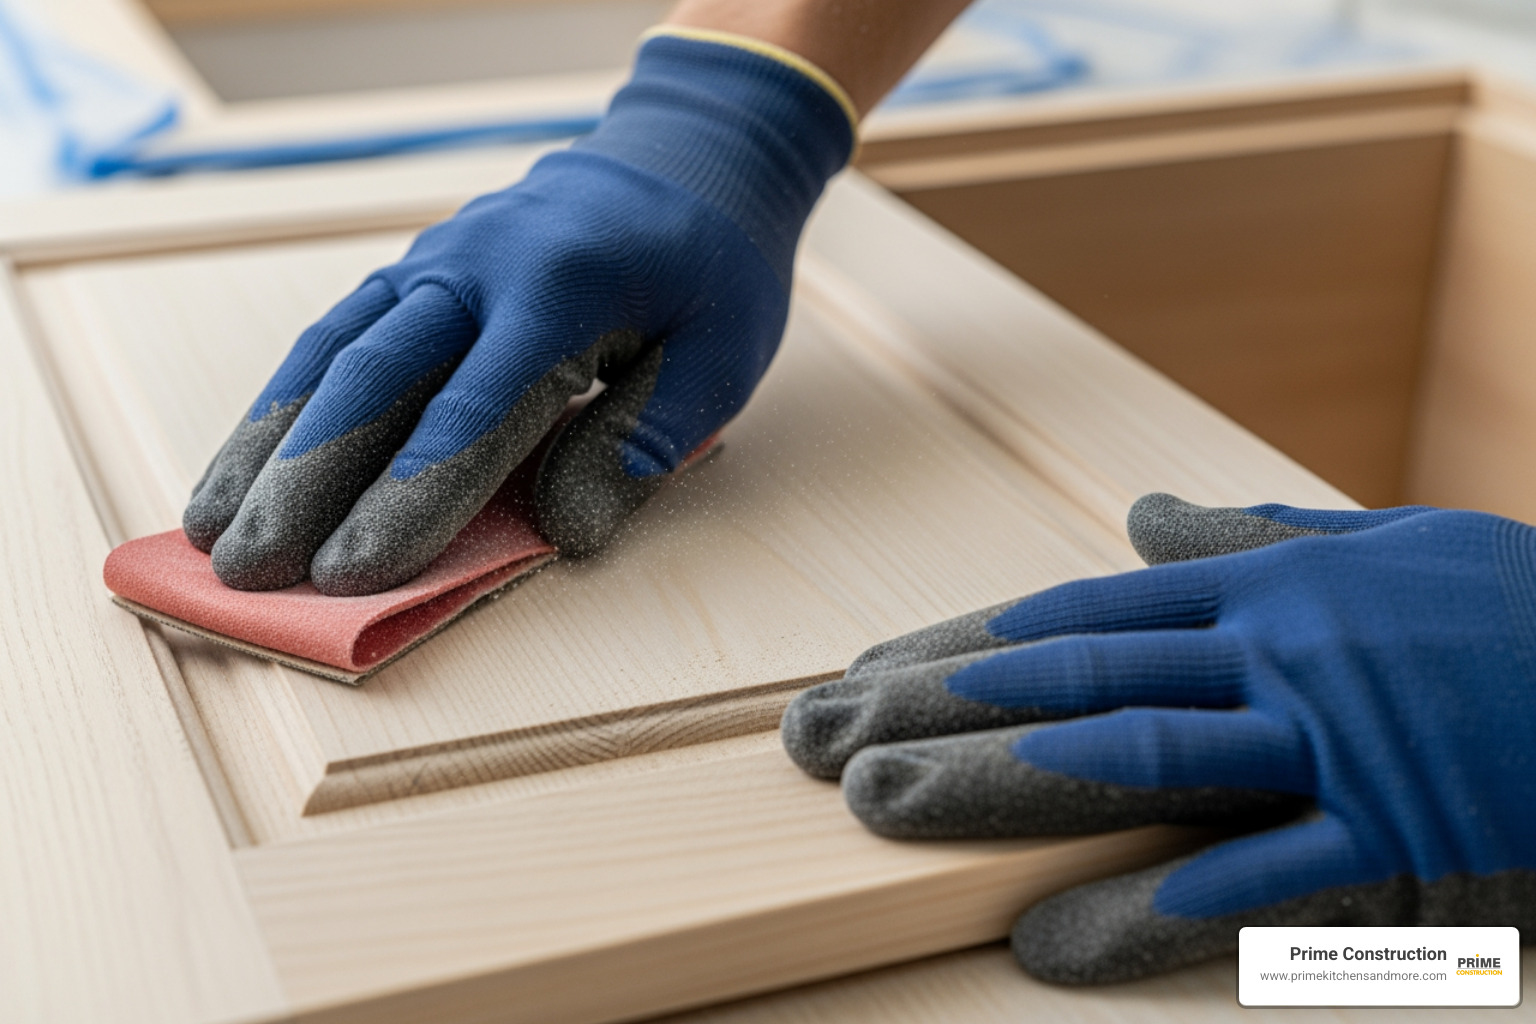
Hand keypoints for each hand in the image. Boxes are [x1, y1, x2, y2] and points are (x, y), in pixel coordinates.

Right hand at [183, 32, 853, 593]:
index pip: (472, 412)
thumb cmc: (713, 268)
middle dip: (305, 482)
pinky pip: (336, 336)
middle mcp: (476, 268)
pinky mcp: (416, 272)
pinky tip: (246, 462)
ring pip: (332, 354)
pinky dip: (283, 403)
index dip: (408, 499)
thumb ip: (645, 440)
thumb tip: (567, 534)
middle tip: (251, 573)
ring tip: (213, 530)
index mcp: (559, 290)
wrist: (689, 156)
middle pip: (374, 380)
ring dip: (266, 444)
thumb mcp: (720, 357)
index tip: (352, 575)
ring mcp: (435, 262)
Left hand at [782, 494, 1535, 982]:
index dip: (961, 645)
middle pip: (1072, 678)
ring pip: (1134, 761)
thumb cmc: (1518, 612)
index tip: (864, 673)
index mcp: (1266, 583)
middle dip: (935, 708)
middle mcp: (1275, 649)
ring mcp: (1329, 740)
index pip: (1077, 614)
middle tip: (819, 741)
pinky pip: (1254, 879)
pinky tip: (1048, 943)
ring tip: (881, 813)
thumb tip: (1145, 516)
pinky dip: (1149, 910)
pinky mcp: (1395, 833)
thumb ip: (1254, 536)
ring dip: (998, 788)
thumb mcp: (1383, 546)